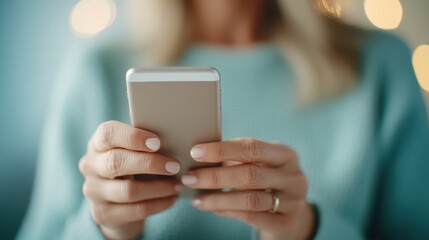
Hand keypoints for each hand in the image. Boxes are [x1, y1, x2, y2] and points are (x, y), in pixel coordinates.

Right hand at [79, 121, 180, 239]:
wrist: (114, 203)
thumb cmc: (131, 165)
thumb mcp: (131, 150)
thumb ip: (143, 140)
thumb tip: (173, 128)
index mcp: (97, 143)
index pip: (108, 134)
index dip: (133, 137)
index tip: (157, 142)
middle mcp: (90, 166)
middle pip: (116, 162)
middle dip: (150, 164)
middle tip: (175, 166)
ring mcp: (94, 192)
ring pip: (128, 191)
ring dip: (158, 188)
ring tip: (178, 185)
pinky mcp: (102, 214)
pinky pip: (135, 210)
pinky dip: (158, 204)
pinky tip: (172, 198)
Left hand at [181, 138, 314, 239]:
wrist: (292, 215)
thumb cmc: (267, 181)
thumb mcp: (260, 165)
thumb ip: (238, 159)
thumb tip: (199, 156)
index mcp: (285, 154)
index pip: (252, 147)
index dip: (222, 149)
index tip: (196, 152)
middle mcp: (293, 177)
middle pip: (249, 174)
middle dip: (215, 176)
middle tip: (189, 178)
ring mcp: (293, 201)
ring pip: (249, 199)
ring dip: (217, 198)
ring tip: (197, 198)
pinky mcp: (286, 223)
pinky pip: (251, 217)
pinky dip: (228, 211)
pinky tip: (212, 208)